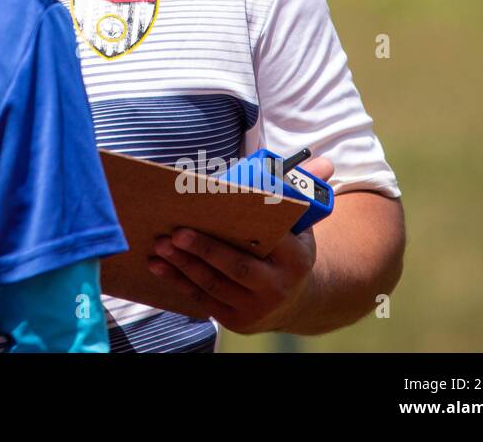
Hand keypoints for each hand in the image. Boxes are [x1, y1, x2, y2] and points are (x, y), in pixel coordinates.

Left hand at [147, 156, 333, 333]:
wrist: (295, 298)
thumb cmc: (287, 248)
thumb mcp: (300, 224)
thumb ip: (303, 190)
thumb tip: (325, 162)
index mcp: (296, 258)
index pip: (271, 240)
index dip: (245, 225)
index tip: (218, 210)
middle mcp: (279, 287)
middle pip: (238, 267)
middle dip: (205, 249)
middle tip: (177, 231)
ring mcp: (256, 308)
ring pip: (215, 284)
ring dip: (183, 264)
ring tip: (160, 244)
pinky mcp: (236, 320)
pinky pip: (202, 299)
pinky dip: (178, 281)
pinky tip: (157, 264)